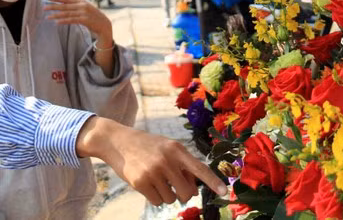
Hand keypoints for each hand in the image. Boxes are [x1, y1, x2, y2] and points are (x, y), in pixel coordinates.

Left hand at [44, 0, 112, 48]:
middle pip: (65, 6)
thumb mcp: (86, 9)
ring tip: (47, 17)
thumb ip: (77, 6)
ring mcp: (84, 12)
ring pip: (67, 13)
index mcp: (82, 2)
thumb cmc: (94, 18)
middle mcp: (82, 6)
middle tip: (44, 8)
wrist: (105, 25)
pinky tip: (57, 22)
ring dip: (56, 15)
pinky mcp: (85, 20)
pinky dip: (63, 21)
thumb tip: (66, 5)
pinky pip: (71, 20)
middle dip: (53, 7)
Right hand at [77, 117, 226, 205]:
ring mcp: (153, 171)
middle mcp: (167, 160)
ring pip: (171, 199)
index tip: (225, 192)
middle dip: (183, 194)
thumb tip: (195, 190)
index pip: (199, 168)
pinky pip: (157, 201)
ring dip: (166, 195)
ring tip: (156, 180)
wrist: (117, 141)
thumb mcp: (167, 148)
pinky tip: (146, 183)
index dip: (213, 181)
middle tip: (174, 186)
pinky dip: (154, 197)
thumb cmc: (147, 146)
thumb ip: (182, 165)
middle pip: (187, 192)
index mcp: (177, 149)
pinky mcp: (140, 182)